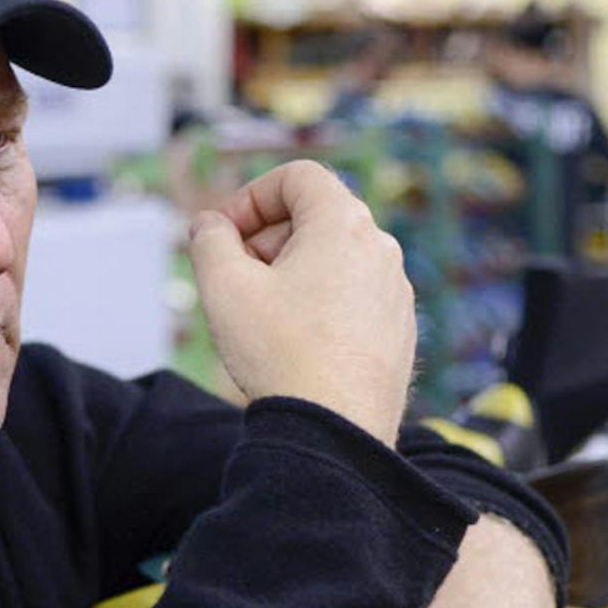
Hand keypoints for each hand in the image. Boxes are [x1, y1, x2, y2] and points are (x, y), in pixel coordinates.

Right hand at [187, 160, 415, 444]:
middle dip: (268, 236)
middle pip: (318, 217)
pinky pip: (355, 299)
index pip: (298, 177)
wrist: (336, 430)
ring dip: (293, 272)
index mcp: (343, 224)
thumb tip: (209, 226)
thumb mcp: (223, 287)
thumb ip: (208, 241)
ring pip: (337, 260)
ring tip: (262, 314)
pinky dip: (321, 305)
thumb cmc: (281, 354)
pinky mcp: (399, 332)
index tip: (225, 235)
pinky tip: (295, 345)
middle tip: (236, 275)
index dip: (251, 196)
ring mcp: (396, 292)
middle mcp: (381, 249)